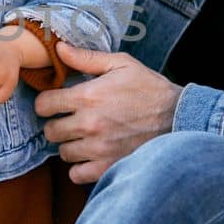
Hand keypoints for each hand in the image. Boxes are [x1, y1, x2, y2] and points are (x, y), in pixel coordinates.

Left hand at [34, 43, 180, 182]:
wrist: (179, 117)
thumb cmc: (150, 88)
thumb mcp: (121, 64)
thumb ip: (87, 58)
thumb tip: (59, 48)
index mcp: (88, 96)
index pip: (44, 104)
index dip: (46, 103)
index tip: (55, 104)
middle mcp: (89, 123)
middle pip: (50, 131)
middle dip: (57, 125)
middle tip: (71, 121)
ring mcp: (98, 148)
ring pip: (63, 153)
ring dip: (70, 146)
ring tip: (85, 138)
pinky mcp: (108, 167)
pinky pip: (76, 175)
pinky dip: (80, 168)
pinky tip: (91, 156)